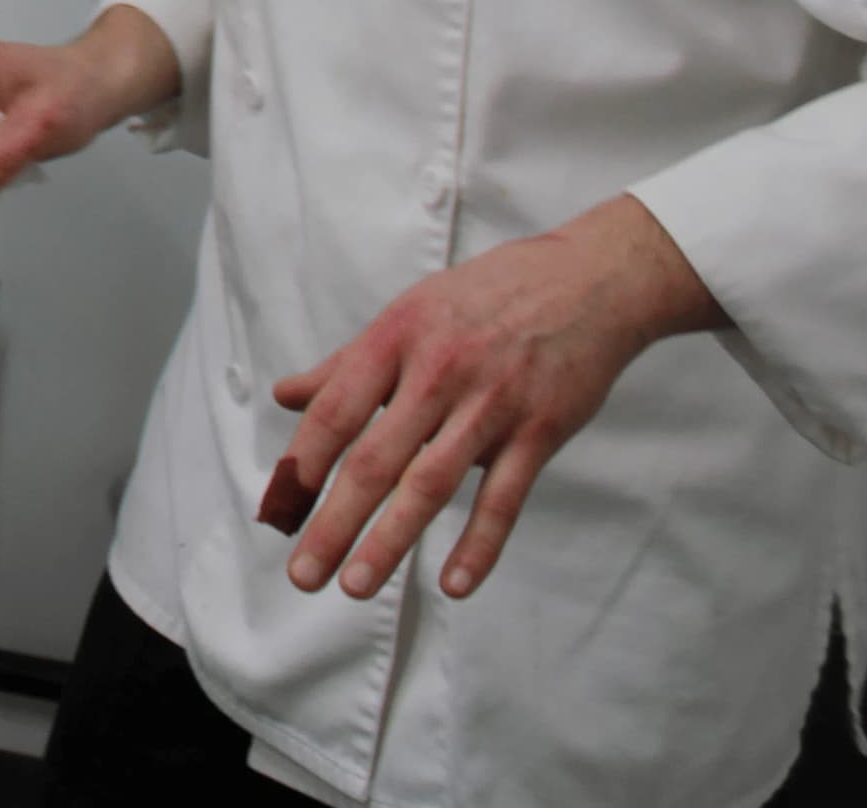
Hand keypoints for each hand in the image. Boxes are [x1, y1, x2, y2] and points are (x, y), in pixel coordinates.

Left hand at [259, 194, 721, 601]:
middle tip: (304, 574)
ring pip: (431, 484)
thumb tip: (286, 396)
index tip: (278, 510)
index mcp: (396, 339)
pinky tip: (454, 583)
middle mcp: (438, 372)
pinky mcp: (539, 431)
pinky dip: (479, 544)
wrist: (588, 282)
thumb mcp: (407, 314)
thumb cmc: (486, 297)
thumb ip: (346, 364)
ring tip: (357, 585)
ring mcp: (491, 404)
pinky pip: (504, 498)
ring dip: (390, 541)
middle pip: (375, 459)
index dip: (303, 463)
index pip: (336, 411)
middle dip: (334, 521)